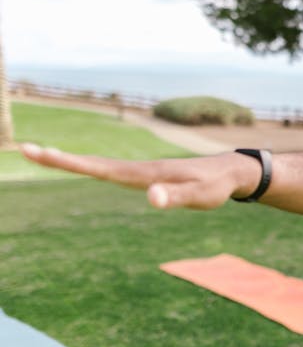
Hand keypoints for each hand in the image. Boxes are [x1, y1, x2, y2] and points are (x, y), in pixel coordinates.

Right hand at [20, 143, 259, 209]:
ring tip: (47, 157)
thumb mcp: (198, 197)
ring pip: (103, 166)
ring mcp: (145, 171)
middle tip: (26, 149)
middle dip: (60, 159)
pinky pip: (116, 171)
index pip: (99, 168)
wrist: (231, 172)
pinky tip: (91, 170)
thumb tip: (150, 198)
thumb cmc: (215, 186)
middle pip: (94, 164)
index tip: (37, 151)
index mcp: (144, 173)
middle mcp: (140, 169)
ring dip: (74, 162)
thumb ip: (175, 197)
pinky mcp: (151, 176)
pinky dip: (95, 168)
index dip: (68, 162)